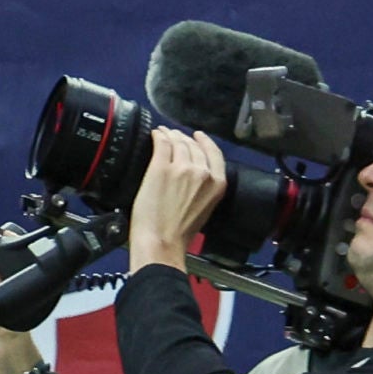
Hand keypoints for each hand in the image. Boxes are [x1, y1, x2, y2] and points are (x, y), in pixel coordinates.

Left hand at [128, 127, 230, 271]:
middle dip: (184, 138)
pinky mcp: (160, 168)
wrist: (162, 240)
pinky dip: (158, 135)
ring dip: (170, 134)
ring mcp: (181, 168)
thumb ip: (205, 187)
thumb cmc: (181, 231)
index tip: (198, 136)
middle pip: (194, 145)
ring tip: (164, 133)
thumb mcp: (205, 207)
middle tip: (174, 135)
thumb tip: (195, 172)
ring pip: (177, 142)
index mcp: (217, 184)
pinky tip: (155, 134)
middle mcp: (202, 172)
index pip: (214, 153)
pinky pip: (161, 143)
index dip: (205, 141)